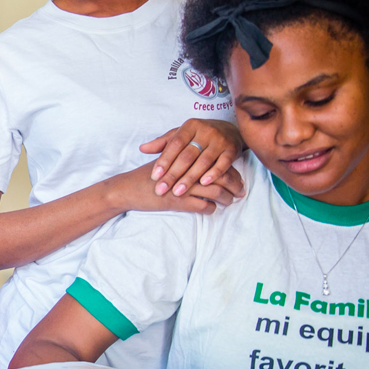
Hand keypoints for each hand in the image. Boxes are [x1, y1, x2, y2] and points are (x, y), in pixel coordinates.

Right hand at [104, 161, 240, 214]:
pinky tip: (211, 209)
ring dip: (226, 198)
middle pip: (221, 176)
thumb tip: (203, 164)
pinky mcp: (178, 202)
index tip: (237, 178)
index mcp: (186, 159)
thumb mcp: (165, 163)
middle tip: (241, 192)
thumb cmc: (146, 176)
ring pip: (215, 192)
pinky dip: (210, 209)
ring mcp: (184, 186)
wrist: (128, 188)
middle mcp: (187, 170)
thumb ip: (183, 161)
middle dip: (235, 185)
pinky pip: (202, 206)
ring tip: (229, 202)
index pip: (216, 163)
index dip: (230, 171)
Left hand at [140, 119, 245, 199]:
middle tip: (162, 189)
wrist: (229, 130)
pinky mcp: (232, 150)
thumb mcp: (181, 134)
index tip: (154, 176)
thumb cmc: (199, 135)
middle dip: (173, 174)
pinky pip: (223, 164)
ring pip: (203, 161)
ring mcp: (220, 140)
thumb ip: (163, 143)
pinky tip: (204, 184)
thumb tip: (142, 148)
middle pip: (187, 155)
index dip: (164, 160)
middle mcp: (205, 131)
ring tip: (178, 192)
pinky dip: (213, 174)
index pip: (174, 144)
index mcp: (190, 126)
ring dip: (190, 178)